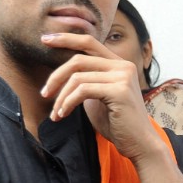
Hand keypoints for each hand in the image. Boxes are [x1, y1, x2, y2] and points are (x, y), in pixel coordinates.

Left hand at [39, 32, 165, 162]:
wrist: (138, 144)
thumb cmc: (117, 123)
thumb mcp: (97, 96)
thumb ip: (86, 81)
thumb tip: (61, 72)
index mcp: (119, 64)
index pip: (89, 42)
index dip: (66, 39)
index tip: (45, 39)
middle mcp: (123, 66)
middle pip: (78, 59)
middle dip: (56, 76)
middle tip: (44, 93)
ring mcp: (123, 77)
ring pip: (77, 78)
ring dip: (61, 97)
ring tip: (56, 113)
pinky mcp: (119, 91)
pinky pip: (83, 90)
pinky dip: (68, 102)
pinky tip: (63, 114)